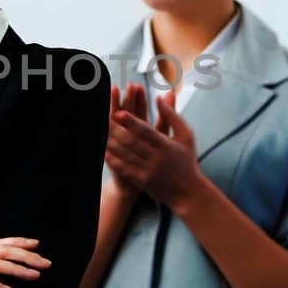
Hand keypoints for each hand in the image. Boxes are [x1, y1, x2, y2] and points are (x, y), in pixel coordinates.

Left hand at [106, 89, 203, 210]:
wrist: (188, 193)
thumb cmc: (187, 160)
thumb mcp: (185, 136)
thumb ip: (172, 115)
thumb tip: (161, 95)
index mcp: (166, 146)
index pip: (146, 131)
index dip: (131, 122)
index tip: (119, 112)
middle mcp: (156, 159)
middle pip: (132, 142)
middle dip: (116, 130)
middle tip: (103, 119)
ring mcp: (147, 171)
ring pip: (125, 155)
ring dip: (111, 143)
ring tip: (99, 132)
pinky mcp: (142, 181)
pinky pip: (124, 168)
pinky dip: (113, 159)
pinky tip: (103, 151)